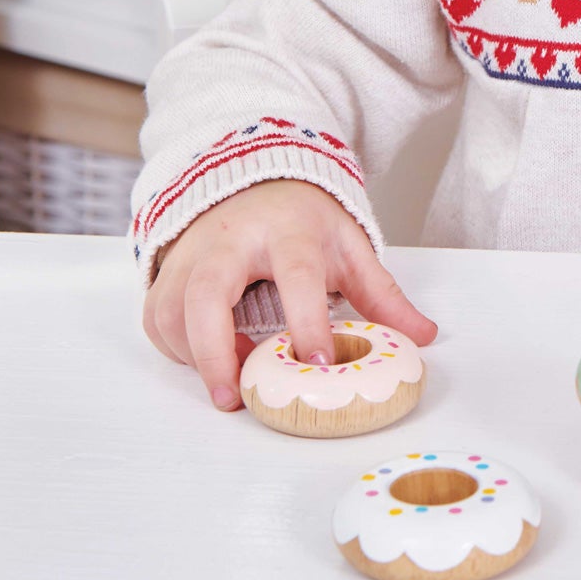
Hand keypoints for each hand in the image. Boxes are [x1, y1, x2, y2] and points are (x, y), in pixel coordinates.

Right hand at [142, 179, 436, 412]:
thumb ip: (383, 294)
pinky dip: (176, 349)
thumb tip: (424, 336)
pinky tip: (207, 357)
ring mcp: (192, 252)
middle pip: (208, 291)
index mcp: (287, 229)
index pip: (297, 273)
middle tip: (233, 398)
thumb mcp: (348, 246)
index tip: (319, 365)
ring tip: (231, 376)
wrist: (255, 181)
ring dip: (195, 353)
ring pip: (173, 309)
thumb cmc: (303, 222)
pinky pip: (157, 318)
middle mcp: (231, 238)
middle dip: (214, 349)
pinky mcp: (167, 271)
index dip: (307, 320)